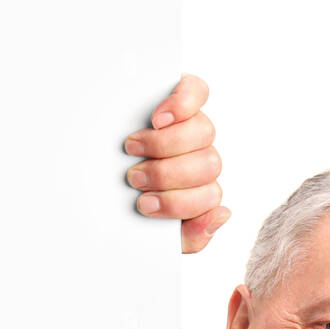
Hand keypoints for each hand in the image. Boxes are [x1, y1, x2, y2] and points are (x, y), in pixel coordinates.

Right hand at [124, 74, 228, 253]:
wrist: (108, 184)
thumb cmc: (132, 204)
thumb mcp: (159, 230)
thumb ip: (191, 236)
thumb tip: (221, 214)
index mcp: (200, 192)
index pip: (211, 198)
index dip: (179, 203)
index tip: (145, 204)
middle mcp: (202, 159)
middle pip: (207, 164)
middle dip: (165, 175)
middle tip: (135, 178)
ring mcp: (195, 127)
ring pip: (203, 133)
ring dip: (163, 145)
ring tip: (133, 149)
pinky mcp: (186, 97)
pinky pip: (197, 92)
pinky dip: (180, 104)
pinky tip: (159, 118)